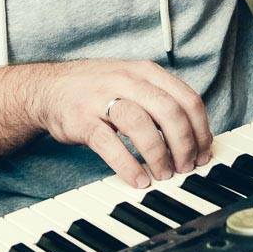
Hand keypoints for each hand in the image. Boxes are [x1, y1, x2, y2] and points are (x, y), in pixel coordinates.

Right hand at [31, 59, 212, 188]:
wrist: (48, 88)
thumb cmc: (97, 90)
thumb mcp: (132, 83)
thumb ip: (160, 101)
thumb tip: (194, 136)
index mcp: (145, 72)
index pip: (186, 98)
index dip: (201, 129)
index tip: (204, 152)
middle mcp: (126, 80)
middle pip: (169, 111)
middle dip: (184, 144)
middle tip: (187, 167)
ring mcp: (102, 99)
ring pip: (141, 125)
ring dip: (159, 155)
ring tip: (164, 174)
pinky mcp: (83, 120)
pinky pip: (110, 144)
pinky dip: (128, 165)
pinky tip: (138, 179)